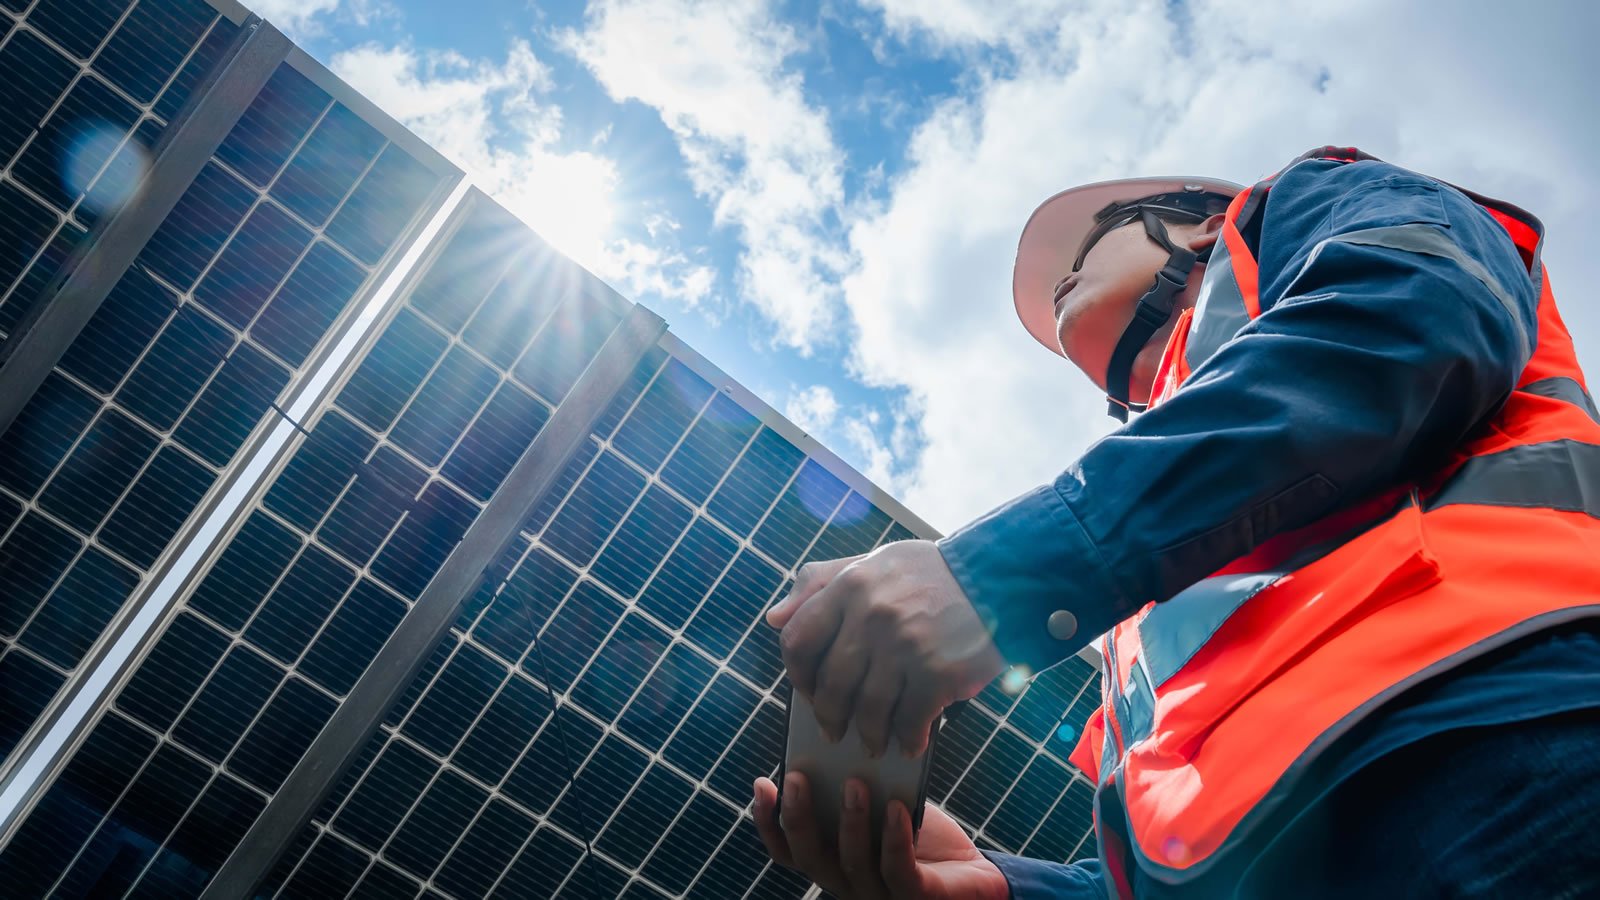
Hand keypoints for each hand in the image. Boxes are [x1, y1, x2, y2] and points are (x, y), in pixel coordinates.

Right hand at [752, 772, 1008, 899]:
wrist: (974, 874)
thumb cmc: (924, 838)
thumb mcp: (885, 807)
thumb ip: (859, 790)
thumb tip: (838, 746)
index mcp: (835, 863)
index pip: (789, 851)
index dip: (770, 822)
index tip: (763, 783)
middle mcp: (849, 884)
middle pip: (811, 858)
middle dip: (800, 817)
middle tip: (799, 777)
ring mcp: (881, 895)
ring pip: (852, 863)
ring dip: (850, 822)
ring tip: (855, 782)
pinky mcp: (916, 897)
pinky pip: (898, 871)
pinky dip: (894, 839)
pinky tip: (895, 808)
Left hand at [767, 541, 1004, 756]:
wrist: (1001, 578)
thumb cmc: (934, 573)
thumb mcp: (874, 562)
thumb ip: (820, 583)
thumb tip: (774, 618)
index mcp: (850, 585)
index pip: (799, 639)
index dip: (798, 675)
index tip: (808, 691)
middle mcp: (872, 615)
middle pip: (831, 685)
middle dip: (829, 716)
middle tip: (834, 730)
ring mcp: (905, 646)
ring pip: (869, 710)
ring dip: (869, 735)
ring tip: (874, 743)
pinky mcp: (938, 673)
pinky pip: (911, 721)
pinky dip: (908, 739)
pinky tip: (912, 743)